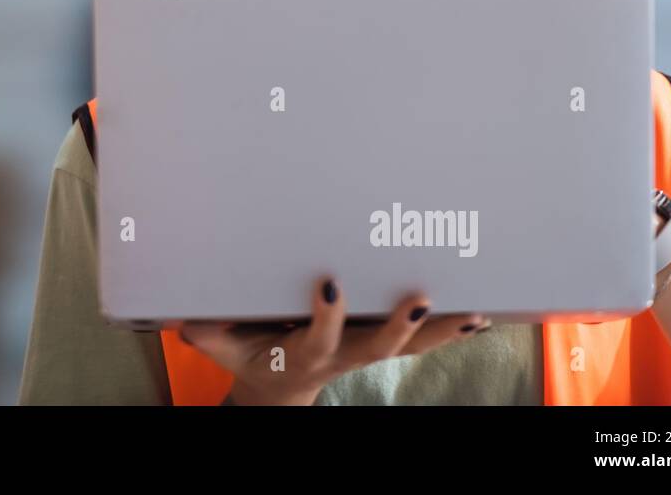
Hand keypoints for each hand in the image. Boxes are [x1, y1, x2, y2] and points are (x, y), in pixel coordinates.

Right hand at [179, 278, 488, 404]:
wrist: (275, 386)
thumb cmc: (248, 356)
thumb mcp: (221, 346)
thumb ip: (209, 329)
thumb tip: (191, 311)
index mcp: (303, 354)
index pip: (320, 338)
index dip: (327, 317)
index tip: (328, 284)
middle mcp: (341, 356)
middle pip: (378, 347)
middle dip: (401, 327)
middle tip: (422, 301)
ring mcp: (364, 352)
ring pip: (410, 345)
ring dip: (442, 331)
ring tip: (474, 312)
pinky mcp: (378, 342)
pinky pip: (420, 340)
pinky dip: (449, 330)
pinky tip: (479, 315)